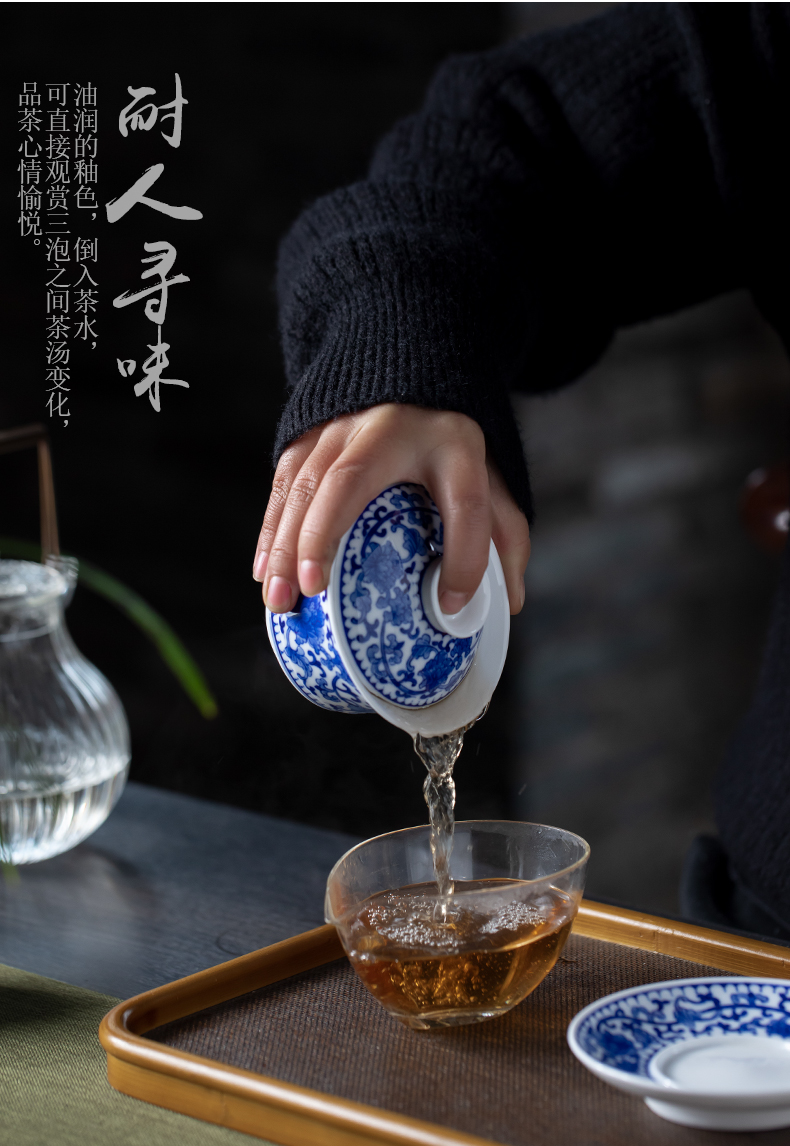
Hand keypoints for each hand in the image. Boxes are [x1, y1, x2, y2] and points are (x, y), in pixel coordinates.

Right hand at [253, 404, 529, 615]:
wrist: (408, 365)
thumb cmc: (448, 443)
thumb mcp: (488, 478)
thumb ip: (504, 535)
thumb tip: (509, 602)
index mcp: (455, 442)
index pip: (468, 504)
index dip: (464, 558)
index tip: (450, 605)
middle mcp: (392, 428)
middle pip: (353, 478)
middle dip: (323, 536)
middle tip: (310, 591)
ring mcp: (342, 425)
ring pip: (305, 482)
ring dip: (283, 543)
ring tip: (279, 598)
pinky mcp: (308, 432)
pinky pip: (283, 483)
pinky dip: (270, 529)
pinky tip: (263, 570)